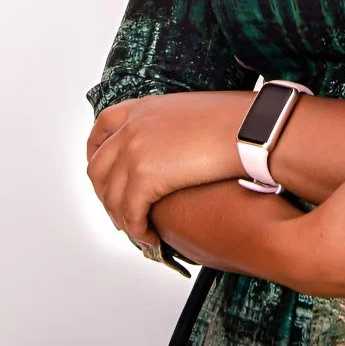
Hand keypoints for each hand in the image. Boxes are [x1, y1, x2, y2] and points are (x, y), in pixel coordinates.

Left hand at [85, 90, 253, 248]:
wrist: (249, 128)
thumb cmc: (236, 120)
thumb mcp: (192, 111)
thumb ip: (170, 125)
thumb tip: (172, 146)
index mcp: (143, 107)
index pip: (102, 127)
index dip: (95, 152)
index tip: (103, 171)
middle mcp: (132, 127)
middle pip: (99, 167)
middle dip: (106, 194)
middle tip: (120, 212)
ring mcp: (134, 151)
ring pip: (112, 196)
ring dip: (122, 218)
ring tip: (138, 231)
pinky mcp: (145, 177)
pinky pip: (131, 214)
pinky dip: (138, 230)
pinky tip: (151, 238)